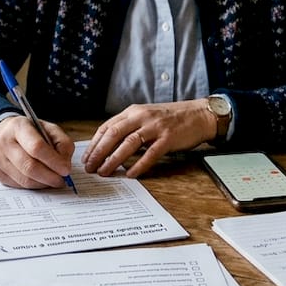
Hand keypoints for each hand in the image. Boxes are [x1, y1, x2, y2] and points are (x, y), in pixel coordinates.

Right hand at [0, 115, 74, 189]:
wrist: (4, 134)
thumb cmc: (31, 132)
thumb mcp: (49, 129)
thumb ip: (62, 143)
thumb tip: (65, 165)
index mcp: (19, 127)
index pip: (36, 147)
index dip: (53, 161)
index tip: (66, 170)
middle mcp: (4, 142)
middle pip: (29, 166)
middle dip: (49, 177)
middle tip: (62, 180)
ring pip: (24, 180)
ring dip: (43, 183)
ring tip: (53, 180)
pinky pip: (19, 185)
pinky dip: (34, 186)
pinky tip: (41, 180)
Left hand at [82, 100, 216, 177]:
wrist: (198, 114)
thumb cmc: (171, 118)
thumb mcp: (146, 116)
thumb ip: (129, 127)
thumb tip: (108, 146)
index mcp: (133, 112)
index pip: (107, 127)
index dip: (95, 143)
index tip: (86, 157)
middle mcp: (142, 117)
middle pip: (114, 134)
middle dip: (99, 152)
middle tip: (90, 167)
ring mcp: (155, 127)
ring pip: (129, 143)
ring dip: (114, 159)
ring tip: (104, 172)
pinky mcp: (168, 138)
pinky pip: (150, 153)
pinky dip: (139, 165)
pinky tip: (130, 174)